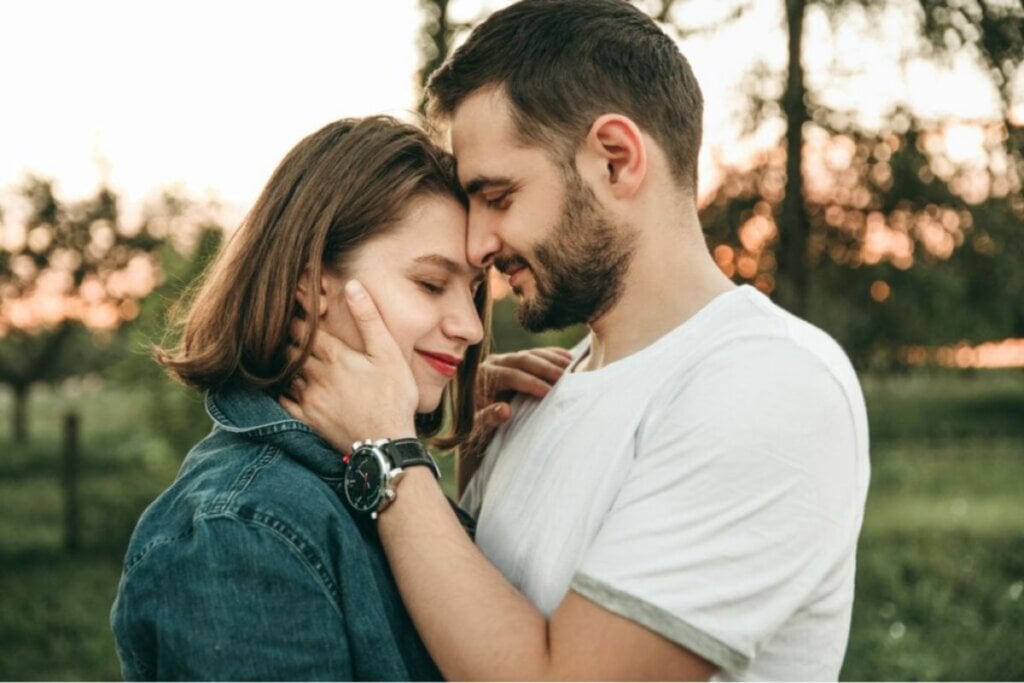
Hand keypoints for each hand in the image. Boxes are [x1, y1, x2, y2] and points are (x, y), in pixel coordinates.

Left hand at [280, 280, 416, 451]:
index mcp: (336, 357)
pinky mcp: (308, 419)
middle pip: (291, 349)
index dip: (298, 315)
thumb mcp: (389, 354)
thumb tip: (353, 285)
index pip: (306, 329)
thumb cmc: (394, 397)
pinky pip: (283, 399)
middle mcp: (317, 376)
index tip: (294, 305)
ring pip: (285, 372)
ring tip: (283, 349)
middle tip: (285, 324)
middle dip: (288, 336)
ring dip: (284, 360)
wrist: (387, 444)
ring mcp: (310, 399)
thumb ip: (369, 319)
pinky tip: (282, 382)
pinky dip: (280, 388)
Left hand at [473, 347, 573, 428]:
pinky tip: (568, 359)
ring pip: (531, 353)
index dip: (530, 383)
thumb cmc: (475, 423)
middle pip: (522, 359)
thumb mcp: (477, 425)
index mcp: (482, 375)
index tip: (549, 392)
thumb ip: (488, 418)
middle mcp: (493, 362)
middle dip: (545, 368)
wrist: (473, 414)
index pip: (510, 375)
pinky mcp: (515, 359)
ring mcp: (505, 359)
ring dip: (552, 360)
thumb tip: (505, 410)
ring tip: (571, 369)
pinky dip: (553, 355)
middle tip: (565, 379)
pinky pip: (536, 353)